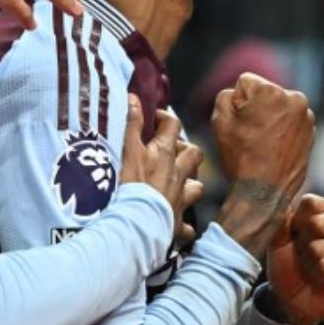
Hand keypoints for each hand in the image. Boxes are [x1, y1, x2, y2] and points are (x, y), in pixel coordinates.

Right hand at [118, 96, 204, 239]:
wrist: (138, 222)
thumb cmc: (131, 184)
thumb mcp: (127, 149)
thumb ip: (131, 123)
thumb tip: (134, 97)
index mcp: (165, 153)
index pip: (172, 125)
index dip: (165, 118)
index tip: (155, 120)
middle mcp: (178, 173)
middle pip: (193, 154)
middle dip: (186, 150)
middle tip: (171, 153)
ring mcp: (180, 198)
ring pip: (196, 187)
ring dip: (189, 184)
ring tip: (177, 186)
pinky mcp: (176, 223)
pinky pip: (187, 227)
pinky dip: (184, 227)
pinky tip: (178, 227)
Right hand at [211, 73, 313, 256]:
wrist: (265, 192)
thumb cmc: (241, 156)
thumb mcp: (219, 120)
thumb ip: (227, 96)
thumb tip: (241, 94)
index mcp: (272, 91)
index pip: (245, 83)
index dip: (236, 104)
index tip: (239, 124)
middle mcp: (295, 98)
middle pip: (264, 93)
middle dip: (256, 108)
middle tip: (250, 135)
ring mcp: (306, 115)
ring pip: (277, 107)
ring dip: (269, 118)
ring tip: (262, 144)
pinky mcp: (311, 130)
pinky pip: (289, 121)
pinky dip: (281, 130)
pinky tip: (273, 148)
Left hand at [266, 194, 323, 324]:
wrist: (293, 297)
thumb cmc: (287, 263)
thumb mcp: (277, 239)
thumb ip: (282, 220)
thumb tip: (285, 204)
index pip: (310, 203)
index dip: (295, 222)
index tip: (294, 235)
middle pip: (316, 224)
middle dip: (302, 245)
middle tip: (304, 254)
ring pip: (321, 249)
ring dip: (309, 262)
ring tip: (312, 267)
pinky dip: (320, 275)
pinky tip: (323, 277)